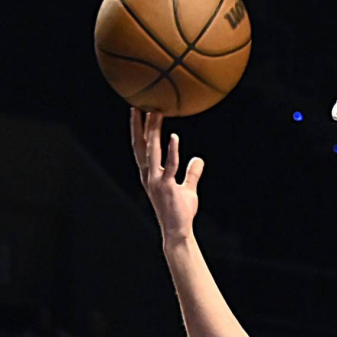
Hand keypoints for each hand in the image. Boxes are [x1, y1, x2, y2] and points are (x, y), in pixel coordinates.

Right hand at [131, 108, 204, 242]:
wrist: (178, 232)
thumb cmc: (180, 212)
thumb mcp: (188, 189)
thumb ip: (192, 172)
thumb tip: (198, 159)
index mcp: (150, 174)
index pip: (141, 147)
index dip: (138, 129)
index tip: (137, 111)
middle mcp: (149, 175)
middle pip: (141, 145)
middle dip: (139, 125)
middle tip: (139, 104)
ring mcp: (156, 181)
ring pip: (152, 151)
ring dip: (153, 132)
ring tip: (155, 113)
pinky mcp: (166, 187)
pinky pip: (169, 165)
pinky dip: (171, 151)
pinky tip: (174, 136)